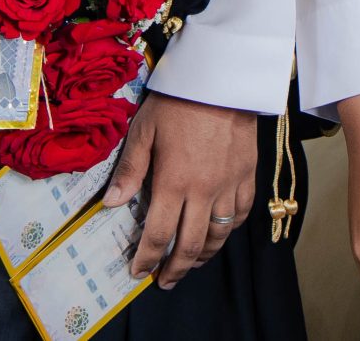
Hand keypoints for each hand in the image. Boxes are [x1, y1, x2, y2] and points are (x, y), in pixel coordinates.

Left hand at [102, 93, 258, 287]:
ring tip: (190, 264)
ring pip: (218, 235)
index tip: (138, 272)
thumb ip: (129, 170)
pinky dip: (229, 230)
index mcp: (173, 182)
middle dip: (175, 269)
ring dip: (202, 256)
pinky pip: (240, 214)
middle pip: (190, 245)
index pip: (157, 234)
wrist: (223, 78)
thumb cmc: (177, 101)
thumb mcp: (144, 130)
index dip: (146, 259)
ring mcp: (229, 185)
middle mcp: (203, 191)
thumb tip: (110, 204)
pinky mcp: (248, 175)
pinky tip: (219, 233)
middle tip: (164, 281)